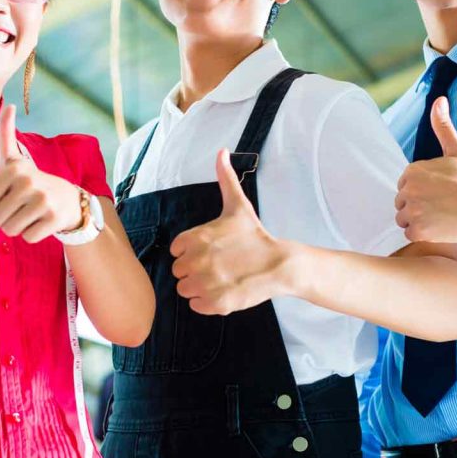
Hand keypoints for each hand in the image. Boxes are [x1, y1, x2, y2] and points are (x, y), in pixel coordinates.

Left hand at [0, 104, 82, 242]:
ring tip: (29, 214)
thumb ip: (6, 132)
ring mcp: (43, 201)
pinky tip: (41, 222)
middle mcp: (28, 182)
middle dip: (4, 218)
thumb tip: (8, 104)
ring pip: (10, 230)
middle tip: (19, 208)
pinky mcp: (54, 219)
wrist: (70, 200)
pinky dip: (32, 234)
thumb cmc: (32, 180)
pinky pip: (28, 237)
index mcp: (14, 168)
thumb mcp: (16, 158)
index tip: (6, 194)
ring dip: (17, 227)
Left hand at [170, 149, 292, 315]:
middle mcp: (197, 261)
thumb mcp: (238, 205)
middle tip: (218, 265)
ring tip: (221, 278)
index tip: (210, 250)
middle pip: (179, 271)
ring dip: (199, 287)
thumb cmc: (255, 235)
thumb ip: (225, 178)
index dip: (191, 251)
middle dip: (195, 270)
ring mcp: (206, 283)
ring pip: (185, 290)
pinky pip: (196, 306)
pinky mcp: (216, 303)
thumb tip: (221, 151)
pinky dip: (207, 302)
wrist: (280, 264)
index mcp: (196, 238)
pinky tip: (224, 290)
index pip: (176, 250)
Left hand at [395, 97, 456, 242]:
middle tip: (443, 205)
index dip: (422, 191)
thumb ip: (443, 126)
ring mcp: (414, 210)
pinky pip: (410, 234)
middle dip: (418, 207)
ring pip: (404, 219)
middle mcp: (409, 189)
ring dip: (419, 221)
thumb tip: (439, 100)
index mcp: (412, 170)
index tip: (440, 192)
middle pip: (401, 204)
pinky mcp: (419, 230)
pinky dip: (424, 234)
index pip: (404, 187)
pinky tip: (441, 227)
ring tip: (442, 216)